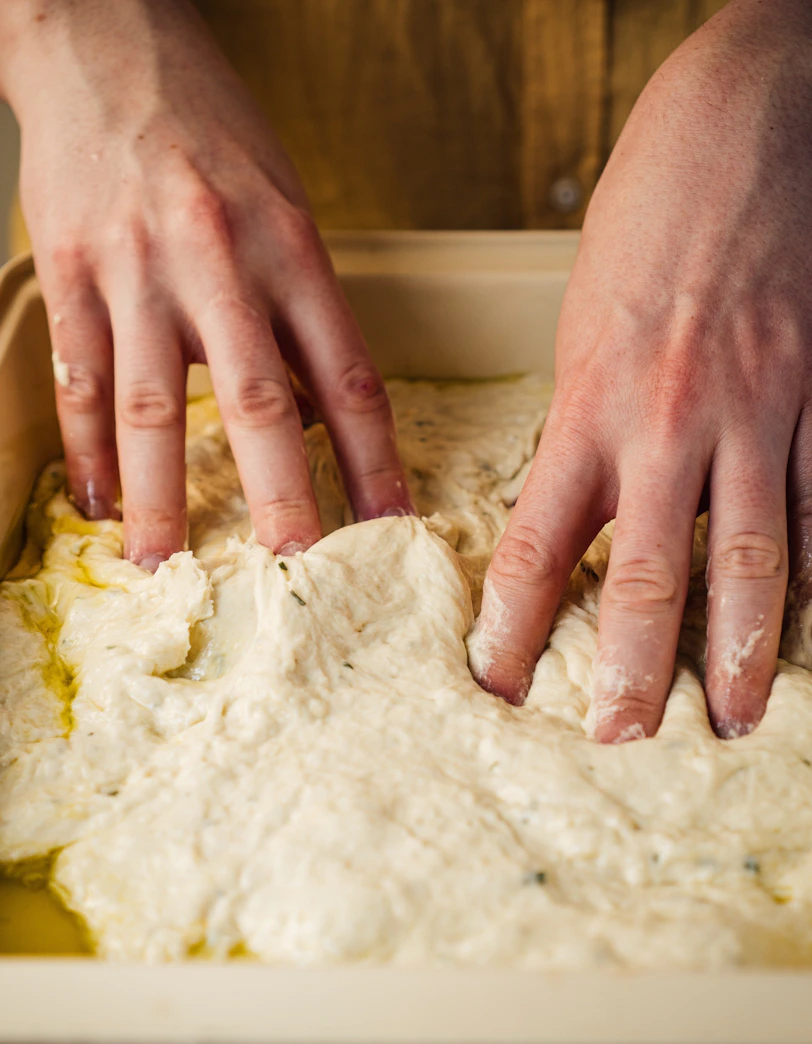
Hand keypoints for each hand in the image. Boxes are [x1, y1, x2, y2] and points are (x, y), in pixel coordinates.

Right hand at [0, 0, 411, 568]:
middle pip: (259, 403)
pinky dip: (88, 449)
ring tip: (165, 563)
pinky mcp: (70, 270)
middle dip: (282, 496)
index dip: (375, 460)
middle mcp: (220, 263)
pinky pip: (80, 377)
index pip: (348, 377)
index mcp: (292, 248)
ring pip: (151, 405)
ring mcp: (138, 269)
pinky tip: (98, 501)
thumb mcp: (287, 206)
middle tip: (298, 571)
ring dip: (162, 496)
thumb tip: (319, 416)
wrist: (107, 39)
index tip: (392, 525)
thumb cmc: (211, 131)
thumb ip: (303, 308)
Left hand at [469, 0, 811, 741]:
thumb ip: (581, 423)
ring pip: (751, 560)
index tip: (492, 687)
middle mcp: (669, 423)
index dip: (509, 629)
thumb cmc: (649, 220)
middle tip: (620, 740)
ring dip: (743, 650)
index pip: (536, 547)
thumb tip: (576, 514)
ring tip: (734, 718)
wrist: (751, 120)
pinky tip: (807, 622)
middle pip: (645, 578)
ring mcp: (757, 414)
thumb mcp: (582, 324)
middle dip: (631, 671)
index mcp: (589, 404)